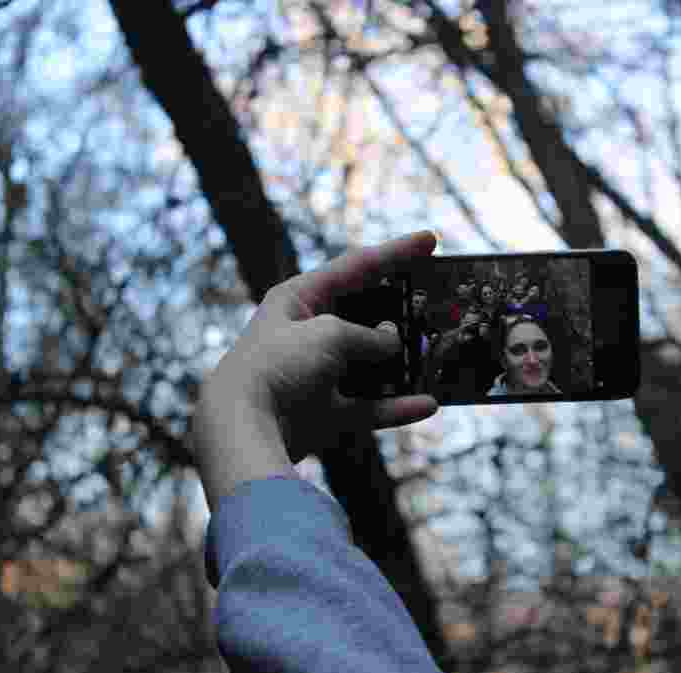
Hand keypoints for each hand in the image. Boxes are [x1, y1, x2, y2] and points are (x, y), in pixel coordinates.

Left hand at [193, 231, 439, 504]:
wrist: (244, 426)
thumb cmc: (279, 366)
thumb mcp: (332, 335)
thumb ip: (370, 336)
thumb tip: (392, 342)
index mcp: (299, 298)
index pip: (357, 266)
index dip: (396, 252)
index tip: (430, 240)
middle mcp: (308, 333)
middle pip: (366, 315)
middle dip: (401, 313)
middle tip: (436, 305)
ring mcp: (317, 373)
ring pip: (371, 363)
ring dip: (403, 363)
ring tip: (436, 355)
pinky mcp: (325, 411)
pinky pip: (370, 405)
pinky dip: (396, 406)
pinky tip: (427, 404)